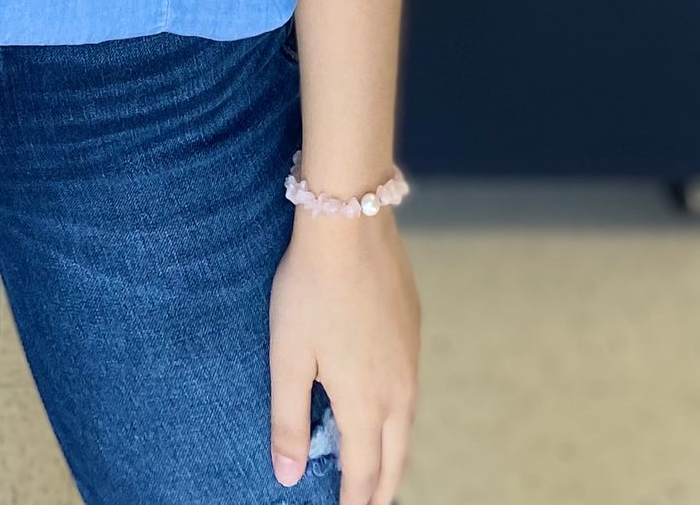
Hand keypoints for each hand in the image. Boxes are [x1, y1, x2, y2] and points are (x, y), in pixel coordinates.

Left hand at [268, 207, 418, 501]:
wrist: (349, 222)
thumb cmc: (310, 289)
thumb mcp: (287, 357)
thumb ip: (288, 420)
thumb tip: (288, 475)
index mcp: (366, 403)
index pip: (364, 474)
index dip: (354, 503)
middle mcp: (398, 390)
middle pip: (394, 459)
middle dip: (379, 489)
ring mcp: (410, 359)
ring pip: (406, 426)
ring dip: (390, 454)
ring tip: (373, 468)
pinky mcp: (412, 330)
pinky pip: (409, 390)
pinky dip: (396, 416)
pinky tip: (380, 407)